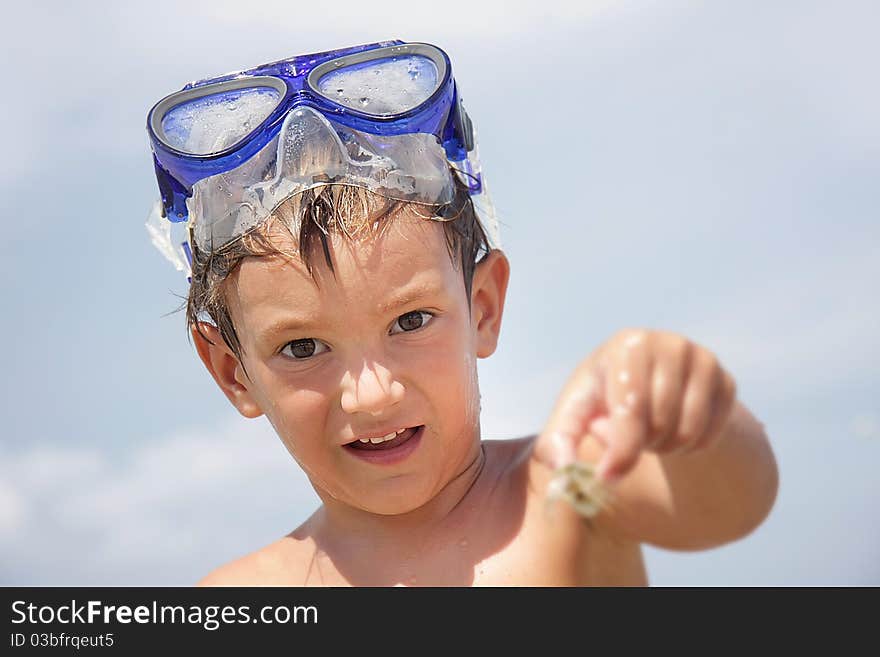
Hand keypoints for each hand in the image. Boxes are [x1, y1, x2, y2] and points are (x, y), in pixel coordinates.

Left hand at [534, 329, 737, 483]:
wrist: (646, 382)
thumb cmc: (602, 399)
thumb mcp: (574, 415)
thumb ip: (558, 441)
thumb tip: (563, 468)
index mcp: (628, 345)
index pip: (631, 409)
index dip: (620, 451)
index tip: (608, 478)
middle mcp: (669, 344)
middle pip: (660, 424)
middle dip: (640, 445)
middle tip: (629, 437)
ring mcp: (703, 359)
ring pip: (688, 432)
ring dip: (665, 448)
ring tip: (649, 434)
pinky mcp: (726, 380)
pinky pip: (712, 434)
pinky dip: (690, 447)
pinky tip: (673, 431)